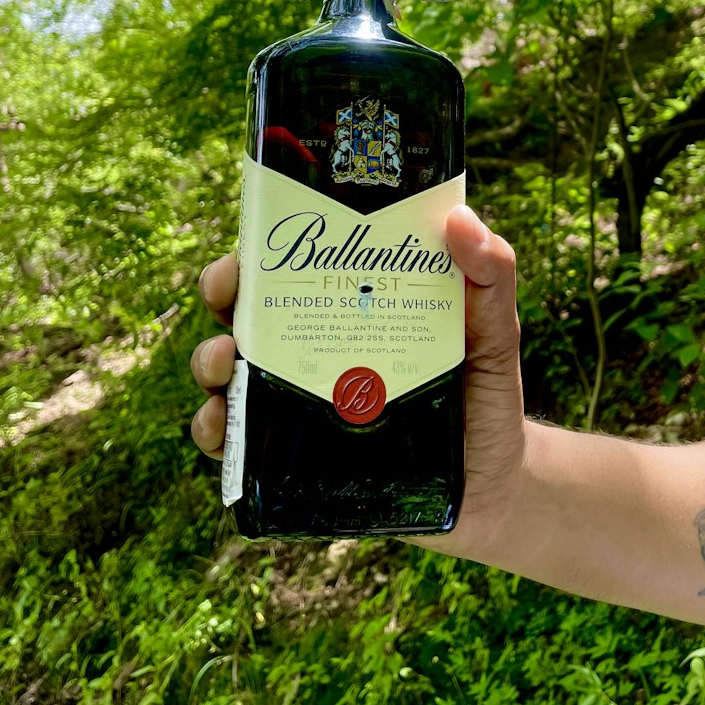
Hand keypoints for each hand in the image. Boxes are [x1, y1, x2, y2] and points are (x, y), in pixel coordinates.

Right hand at [190, 205, 526, 556]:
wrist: (494, 486)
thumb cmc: (488, 396)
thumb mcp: (495, 331)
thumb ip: (490, 276)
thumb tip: (461, 218)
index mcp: (353, 306)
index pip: (296, 264)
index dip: (261, 246)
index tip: (251, 242)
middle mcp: (315, 348)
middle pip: (247, 309)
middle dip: (221, 293)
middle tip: (226, 296)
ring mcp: (299, 403)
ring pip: (228, 372)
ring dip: (208, 360)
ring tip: (223, 364)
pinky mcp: (293, 459)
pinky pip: (237, 444)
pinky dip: (216, 432)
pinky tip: (224, 426)